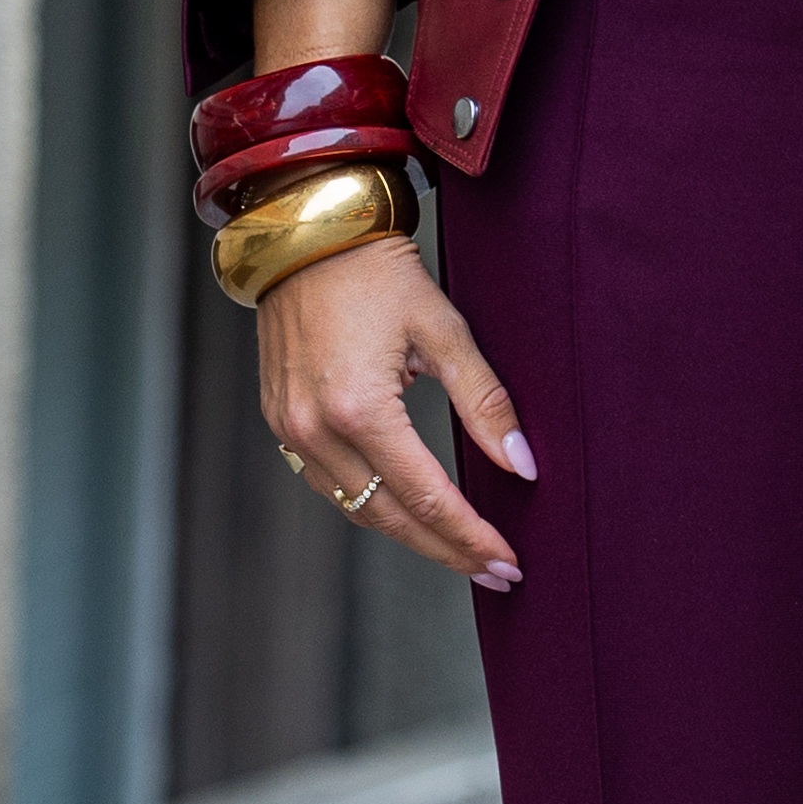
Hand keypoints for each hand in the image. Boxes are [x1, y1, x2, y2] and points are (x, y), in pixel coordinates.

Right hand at [254, 236, 537, 590]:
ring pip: (356, 509)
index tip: (509, 561)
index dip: (471, 537)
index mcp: (360, 409)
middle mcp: (315, 429)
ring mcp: (289, 428)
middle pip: (390, 518)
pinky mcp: (278, 421)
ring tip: (461, 550)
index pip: (427, 498)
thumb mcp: (444, 329)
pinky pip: (327, 483)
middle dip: (447, 551)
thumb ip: (485, 402)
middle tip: (496, 571)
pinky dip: (370, 504)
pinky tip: (407, 511)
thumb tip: (524, 466)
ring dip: (410, 535)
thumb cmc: (376, 271)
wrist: (303, 232)